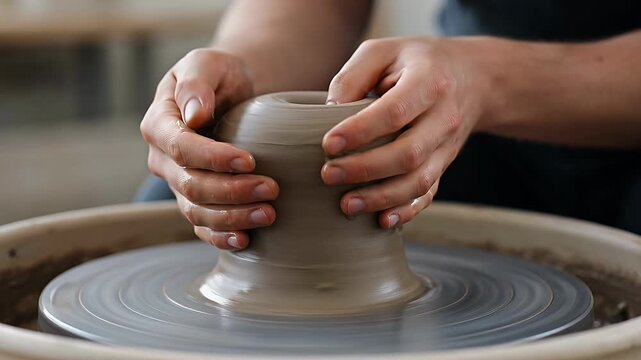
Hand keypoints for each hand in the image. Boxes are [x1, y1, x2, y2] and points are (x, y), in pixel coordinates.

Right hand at [140, 49, 278, 249]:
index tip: (250, 160)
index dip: (214, 158)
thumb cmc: (221, 74)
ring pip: (197, 211)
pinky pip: (202, 226)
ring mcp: (177, 183)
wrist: (233, 92)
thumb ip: (197, 83)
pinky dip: (221, 237)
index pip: (181, 147)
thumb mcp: (208, 63)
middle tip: (271, 190)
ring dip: (232, 217)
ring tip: (269, 214)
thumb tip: (193, 115)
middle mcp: (163, 159)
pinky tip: (246, 240)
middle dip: (231, 191)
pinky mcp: (195, 200)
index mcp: (159, 123)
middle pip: (191, 185)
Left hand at [321, 37, 488, 228]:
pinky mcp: (444, 165)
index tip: (328, 144)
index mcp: (429, 81)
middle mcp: (443, 117)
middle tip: (328, 175)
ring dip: (381, 198)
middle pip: (407, 154)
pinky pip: (429, 194)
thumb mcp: (383, 51)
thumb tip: (326, 112)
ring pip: (419, 181)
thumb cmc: (417, 62)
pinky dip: (407, 211)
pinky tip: (381, 220)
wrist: (473, 78)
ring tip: (346, 205)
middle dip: (364, 170)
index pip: (395, 112)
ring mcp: (447, 146)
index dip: (360, 131)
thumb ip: (352, 76)